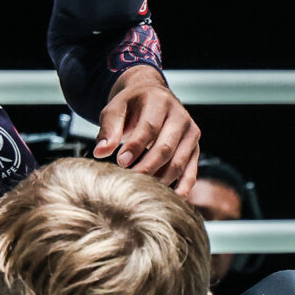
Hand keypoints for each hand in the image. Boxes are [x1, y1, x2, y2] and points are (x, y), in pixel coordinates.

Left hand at [93, 66, 200, 191]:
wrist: (152, 96)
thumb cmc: (132, 105)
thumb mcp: (116, 109)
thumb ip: (108, 130)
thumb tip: (100, 152)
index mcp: (160, 102)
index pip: (149, 127)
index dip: (135, 147)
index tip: (121, 163)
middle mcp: (180, 116)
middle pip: (166, 148)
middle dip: (147, 168)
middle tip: (130, 181)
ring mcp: (190, 133)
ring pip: (178, 163)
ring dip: (160, 180)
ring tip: (142, 191)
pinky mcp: (195, 149)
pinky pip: (190, 172)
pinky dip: (181, 188)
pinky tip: (169, 199)